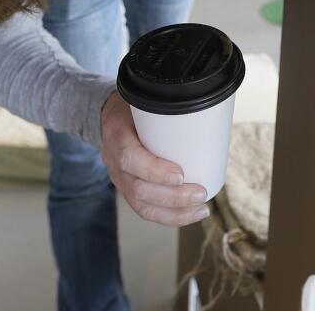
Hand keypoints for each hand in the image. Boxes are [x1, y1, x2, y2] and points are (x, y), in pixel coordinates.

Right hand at [99, 93, 209, 225]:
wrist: (107, 116)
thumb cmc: (132, 107)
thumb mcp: (143, 98)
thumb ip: (167, 104)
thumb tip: (207, 107)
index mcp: (117, 135)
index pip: (129, 159)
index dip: (154, 171)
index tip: (180, 174)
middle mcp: (114, 162)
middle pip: (139, 189)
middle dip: (173, 197)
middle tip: (200, 193)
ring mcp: (119, 179)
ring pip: (142, 205)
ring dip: (174, 212)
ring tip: (201, 209)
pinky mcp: (128, 189)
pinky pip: (145, 209)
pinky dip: (169, 216)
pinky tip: (190, 214)